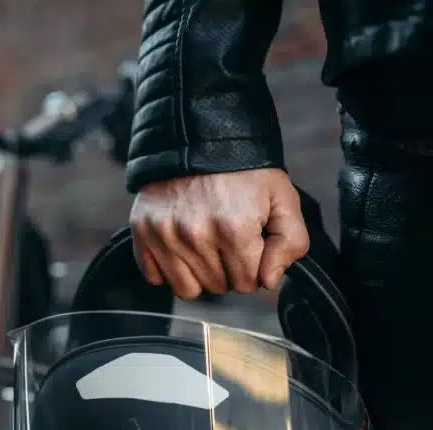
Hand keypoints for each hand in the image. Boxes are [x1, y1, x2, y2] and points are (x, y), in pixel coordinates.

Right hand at [129, 169, 309, 298]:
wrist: (199, 136)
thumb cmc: (245, 171)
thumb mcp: (283, 199)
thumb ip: (291, 243)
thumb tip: (268, 281)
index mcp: (234, 228)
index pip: (249, 283)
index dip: (256, 268)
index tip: (252, 245)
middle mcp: (195, 234)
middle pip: (219, 287)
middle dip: (229, 271)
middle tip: (229, 241)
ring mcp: (164, 234)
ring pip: (188, 290)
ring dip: (201, 275)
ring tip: (207, 246)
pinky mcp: (142, 231)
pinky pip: (156, 277)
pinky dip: (170, 269)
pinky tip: (182, 246)